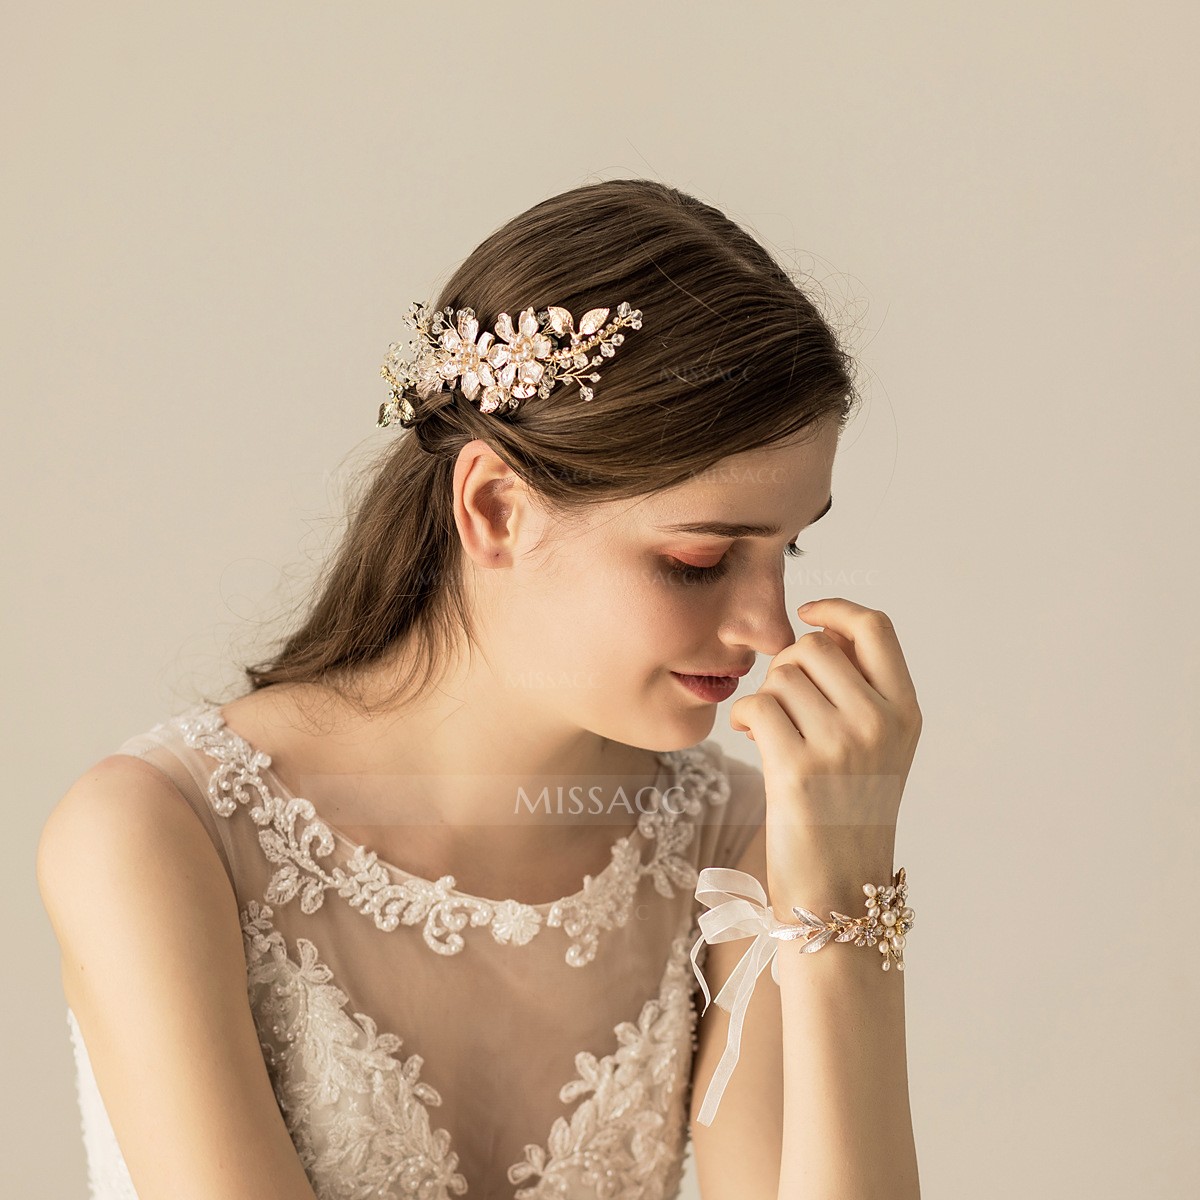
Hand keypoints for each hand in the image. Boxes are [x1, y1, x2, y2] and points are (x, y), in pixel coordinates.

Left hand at [730, 598, 921, 884]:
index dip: (836, 610)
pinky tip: (750, 735)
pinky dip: (743, 716)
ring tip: (770, 730)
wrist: (838, 888)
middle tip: (782, 701)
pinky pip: (756, 705)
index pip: (876, 628)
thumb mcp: (875, 746)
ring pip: (781, 676)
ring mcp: (842, 745)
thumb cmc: (846, 812)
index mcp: (905, 712)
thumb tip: (817, 631)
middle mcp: (879, 723)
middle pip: (815, 646)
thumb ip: (857, 690)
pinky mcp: (798, 768)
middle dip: (786, 665)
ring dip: (765, 697)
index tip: (807, 613)